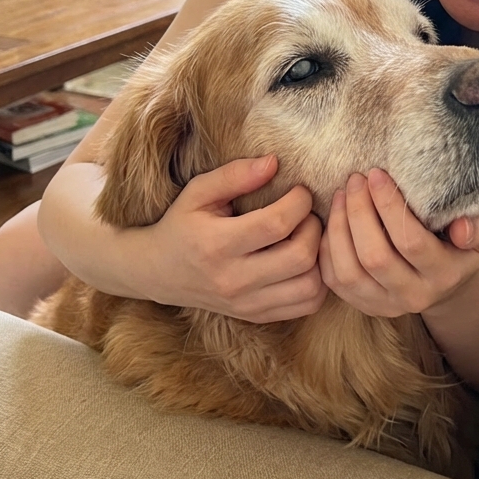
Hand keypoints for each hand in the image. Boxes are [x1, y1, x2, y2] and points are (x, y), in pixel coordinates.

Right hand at [141, 154, 327, 321]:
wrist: (158, 273)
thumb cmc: (182, 225)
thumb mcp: (198, 192)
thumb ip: (235, 174)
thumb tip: (274, 162)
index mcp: (217, 245)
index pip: (276, 224)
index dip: (299, 202)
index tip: (299, 191)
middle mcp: (234, 280)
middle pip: (300, 257)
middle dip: (314, 228)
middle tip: (306, 215)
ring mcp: (247, 304)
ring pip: (309, 286)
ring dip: (320, 258)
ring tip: (307, 238)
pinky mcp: (257, 316)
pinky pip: (306, 304)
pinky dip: (317, 282)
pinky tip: (305, 262)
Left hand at [318, 168, 478, 317]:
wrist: (445, 286)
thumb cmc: (457, 247)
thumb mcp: (477, 237)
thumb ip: (475, 229)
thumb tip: (462, 225)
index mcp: (443, 275)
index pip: (410, 241)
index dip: (389, 206)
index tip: (377, 175)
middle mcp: (413, 295)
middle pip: (374, 257)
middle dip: (359, 212)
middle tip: (356, 180)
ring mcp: (384, 305)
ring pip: (348, 270)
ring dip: (339, 227)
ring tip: (342, 194)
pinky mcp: (362, 305)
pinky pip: (334, 279)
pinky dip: (328, 246)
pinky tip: (334, 219)